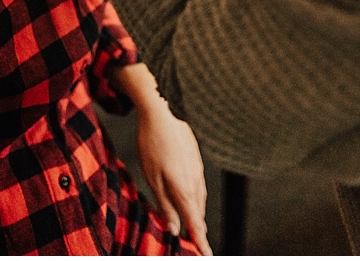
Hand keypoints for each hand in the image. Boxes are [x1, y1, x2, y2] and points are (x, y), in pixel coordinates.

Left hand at [134, 103, 210, 252]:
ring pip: (200, 199)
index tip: (206, 254)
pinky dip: (197, 199)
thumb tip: (174, 227)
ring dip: (198, 215)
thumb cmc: (153, 145)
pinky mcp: (196, 160)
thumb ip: (165, 205)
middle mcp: (195, 180)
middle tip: (200, 246)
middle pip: (199, 212)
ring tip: (196, 228)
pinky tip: (192, 200)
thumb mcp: (153, 178)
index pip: (194, 222)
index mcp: (184, 188)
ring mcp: (198, 169)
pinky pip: (199, 186)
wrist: (163, 113)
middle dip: (199, 230)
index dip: (200, 240)